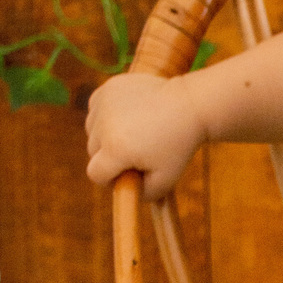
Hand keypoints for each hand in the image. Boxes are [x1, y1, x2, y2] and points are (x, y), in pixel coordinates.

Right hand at [85, 72, 204, 199]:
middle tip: (139, 151)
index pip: (95, 174)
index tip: (129, 173)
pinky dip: (107, 115)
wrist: (189, 105)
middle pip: (93, 151)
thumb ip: (144, 194)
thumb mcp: (166, 178)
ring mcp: (104, 103)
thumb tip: (125, 193)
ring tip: (136, 132)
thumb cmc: (178, 144)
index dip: (111, 178)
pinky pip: (96, 109)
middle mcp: (104, 125)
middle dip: (110, 156)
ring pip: (92, 130)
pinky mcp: (107, 87)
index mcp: (116, 149)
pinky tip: (129, 116)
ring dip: (107, 134)